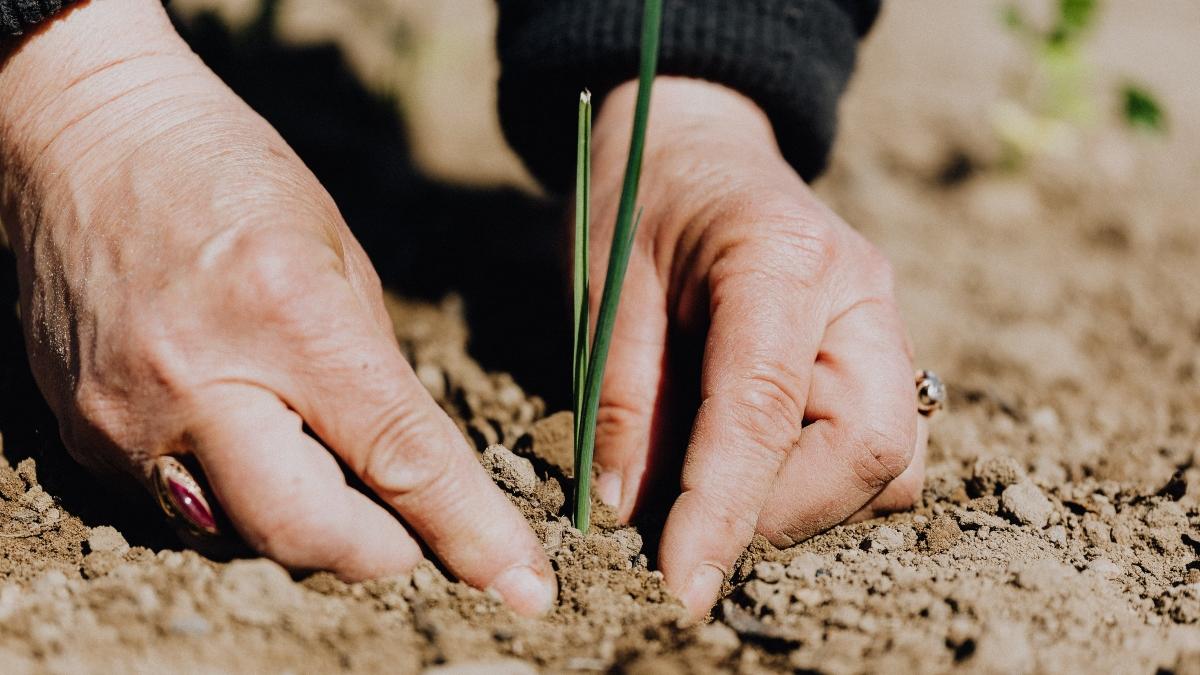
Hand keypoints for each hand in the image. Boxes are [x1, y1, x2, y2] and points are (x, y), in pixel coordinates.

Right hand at [0, 0, 553, 614]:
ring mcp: (127, 418)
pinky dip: (238, 499)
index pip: (398, 457)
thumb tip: (409, 466)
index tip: (521, 587)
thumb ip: (374, 370)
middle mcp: (198, 381)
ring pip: (242, 537)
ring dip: (309, 527)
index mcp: (288, 315)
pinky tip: (253, 443)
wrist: (85, 136)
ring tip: (327, 470)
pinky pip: (181, 510)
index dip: (469, 532)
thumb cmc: (228, 173)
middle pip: (308, 533)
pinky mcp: (84, 435)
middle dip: (382, 552)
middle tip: (414, 534)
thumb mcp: (337, 253)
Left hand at [588, 78, 927, 621]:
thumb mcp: (605, 284)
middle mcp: (859, 293)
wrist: (697, 144)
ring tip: (718, 487)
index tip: (681, 583)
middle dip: (781, 513)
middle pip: (871, 448)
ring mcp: (884, 323)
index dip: (723, 509)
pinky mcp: (881, 353)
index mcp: (781, 258)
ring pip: (892, 461)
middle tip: (693, 524)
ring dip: (807, 504)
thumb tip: (628, 510)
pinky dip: (822, 481)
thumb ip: (620, 394)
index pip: (765, 409)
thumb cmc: (641, 200)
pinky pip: (882, 448)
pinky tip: (754, 460)